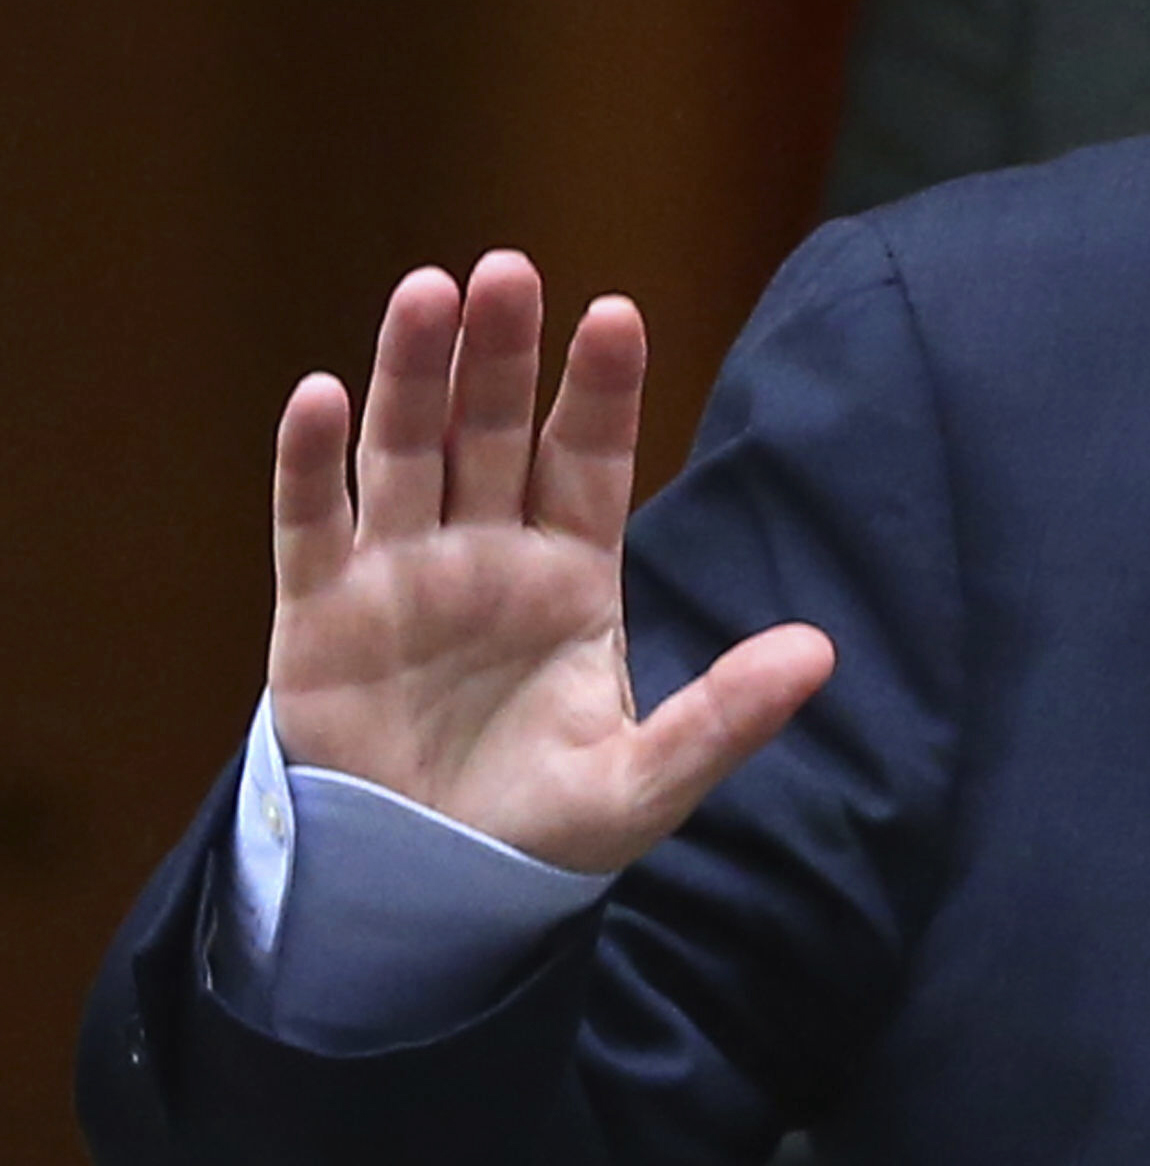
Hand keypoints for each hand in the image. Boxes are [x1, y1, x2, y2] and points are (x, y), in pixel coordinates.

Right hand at [267, 252, 834, 873]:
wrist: (430, 897)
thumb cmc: (543, 832)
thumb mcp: (646, 781)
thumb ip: (726, 715)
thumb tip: (821, 652)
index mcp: (572, 574)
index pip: (589, 458)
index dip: (598, 389)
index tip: (615, 315)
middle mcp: (486, 553)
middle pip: (491, 431)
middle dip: (500, 352)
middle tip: (509, 269)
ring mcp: (400, 576)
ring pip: (404, 451)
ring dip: (411, 374)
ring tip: (428, 292)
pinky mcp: (319, 618)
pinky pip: (312, 526)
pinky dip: (311, 463)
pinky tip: (320, 395)